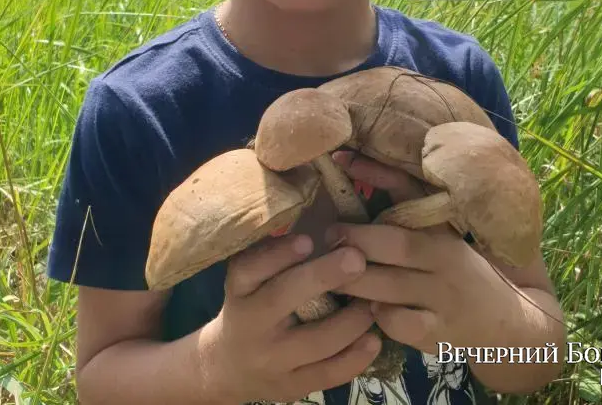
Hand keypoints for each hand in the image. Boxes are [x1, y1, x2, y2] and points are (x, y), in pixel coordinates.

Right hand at [196, 233, 382, 403]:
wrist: (226, 366)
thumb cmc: (250, 304)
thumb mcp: (249, 277)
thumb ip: (276, 253)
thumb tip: (323, 215)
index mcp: (239, 289)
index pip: (250, 268)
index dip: (278, 254)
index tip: (308, 239)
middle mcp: (250, 324)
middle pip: (282, 299)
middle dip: (322, 277)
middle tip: (357, 258)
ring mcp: (271, 361)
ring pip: (315, 341)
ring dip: (351, 319)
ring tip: (375, 299)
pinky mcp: (291, 387)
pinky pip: (327, 375)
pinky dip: (355, 357)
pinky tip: (376, 339)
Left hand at [328, 151, 514, 355]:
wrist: (503, 320)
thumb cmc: (455, 268)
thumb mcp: (438, 234)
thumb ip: (403, 205)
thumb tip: (353, 164)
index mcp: (440, 227)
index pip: (408, 190)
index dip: (374, 173)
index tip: (341, 158)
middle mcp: (444, 258)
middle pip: (396, 243)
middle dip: (356, 238)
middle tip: (328, 235)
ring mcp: (442, 296)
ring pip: (393, 285)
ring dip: (356, 280)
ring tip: (331, 275)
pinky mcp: (437, 332)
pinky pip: (403, 324)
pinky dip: (381, 317)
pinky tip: (368, 311)